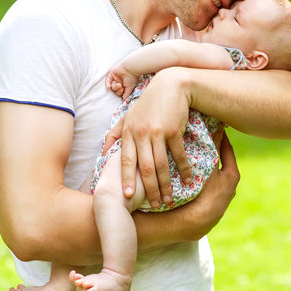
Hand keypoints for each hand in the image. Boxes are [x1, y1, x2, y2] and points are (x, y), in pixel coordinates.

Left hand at [104, 68, 192, 207]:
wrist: (171, 85)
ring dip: (166, 184)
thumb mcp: (129, 115)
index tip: (127, 197)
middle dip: (149, 189)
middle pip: (145, 167)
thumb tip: (104, 151)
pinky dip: (183, 170)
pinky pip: (178, 155)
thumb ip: (116, 133)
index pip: (126, 161)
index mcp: (128, 131)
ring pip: (161, 164)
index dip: (126, 180)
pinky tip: (187, 181)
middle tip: (154, 205)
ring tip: (169, 199)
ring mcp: (158, 132)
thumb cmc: (149, 103)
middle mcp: (141, 133)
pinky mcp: (174, 130)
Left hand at [105, 63, 139, 99]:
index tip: (123, 91)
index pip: (120, 92)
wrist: (130, 68)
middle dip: (118, 90)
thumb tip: (124, 100)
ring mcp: (115, 79)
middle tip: (121, 87)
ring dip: (115, 87)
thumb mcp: (130, 87)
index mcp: (124, 86)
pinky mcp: (111, 75)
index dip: (120, 93)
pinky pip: (107, 80)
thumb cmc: (132, 78)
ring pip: (112, 86)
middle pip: (115, 90)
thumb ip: (126, 94)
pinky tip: (108, 87)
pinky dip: (107, 84)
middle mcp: (119, 82)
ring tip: (119, 84)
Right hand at [181, 130, 239, 238]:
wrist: (193, 223)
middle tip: (203, 137)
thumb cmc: (204, 193)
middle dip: (212, 151)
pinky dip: (199, 178)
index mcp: (232, 176)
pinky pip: (204, 186)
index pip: (227, 150)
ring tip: (194, 153)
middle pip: (220, 163)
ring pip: (212, 175)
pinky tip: (189, 173)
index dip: (221, 137)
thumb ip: (214, 147)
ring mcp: (219, 198)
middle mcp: (229, 188)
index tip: (215, 125)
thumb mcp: (209, 167)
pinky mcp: (208, 206)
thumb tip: (219, 127)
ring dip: (205, 165)